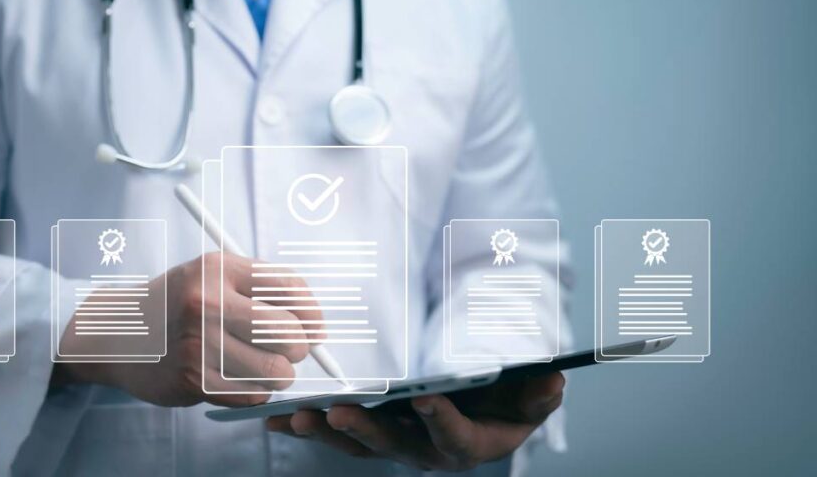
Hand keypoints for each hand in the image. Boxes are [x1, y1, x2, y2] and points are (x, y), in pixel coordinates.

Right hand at [54, 252, 323, 406]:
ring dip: (278, 374)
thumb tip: (315, 324)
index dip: (312, 312)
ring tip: (261, 365)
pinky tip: (237, 377)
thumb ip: (260, 290)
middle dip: (298, 347)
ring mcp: (199, 343)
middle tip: (289, 350)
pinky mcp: (194, 379)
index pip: (289, 288)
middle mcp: (207, 303)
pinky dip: (255, 390)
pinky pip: (253, 393)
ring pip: (276, 370)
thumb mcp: (211, 276)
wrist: (116, 333)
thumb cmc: (176, 304)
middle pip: (287, 332)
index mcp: (217, 269)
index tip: (315, 327)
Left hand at [265, 373, 564, 470]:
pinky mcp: (372, 432)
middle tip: (339, 412)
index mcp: (469, 443)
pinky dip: (311, 427)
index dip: (441, 421)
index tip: (425, 400)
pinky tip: (280, 418)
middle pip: (394, 446)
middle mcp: (428, 450)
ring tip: (299, 416)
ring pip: (359, 444)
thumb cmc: (505, 397)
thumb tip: (553, 382)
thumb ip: (538, 393)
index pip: (455, 438)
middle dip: (365, 431)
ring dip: (328, 431)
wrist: (483, 402)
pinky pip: (339, 433)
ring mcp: (396, 443)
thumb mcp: (530, 395)